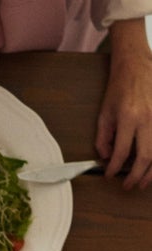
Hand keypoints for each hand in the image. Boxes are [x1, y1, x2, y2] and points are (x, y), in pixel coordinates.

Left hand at [97, 21, 151, 189]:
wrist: (137, 65)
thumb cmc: (120, 88)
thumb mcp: (104, 113)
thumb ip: (103, 137)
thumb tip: (105, 157)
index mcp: (129, 118)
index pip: (121, 152)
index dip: (115, 168)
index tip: (111, 175)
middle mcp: (148, 119)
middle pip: (146, 156)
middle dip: (137, 176)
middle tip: (129, 186)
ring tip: (145, 182)